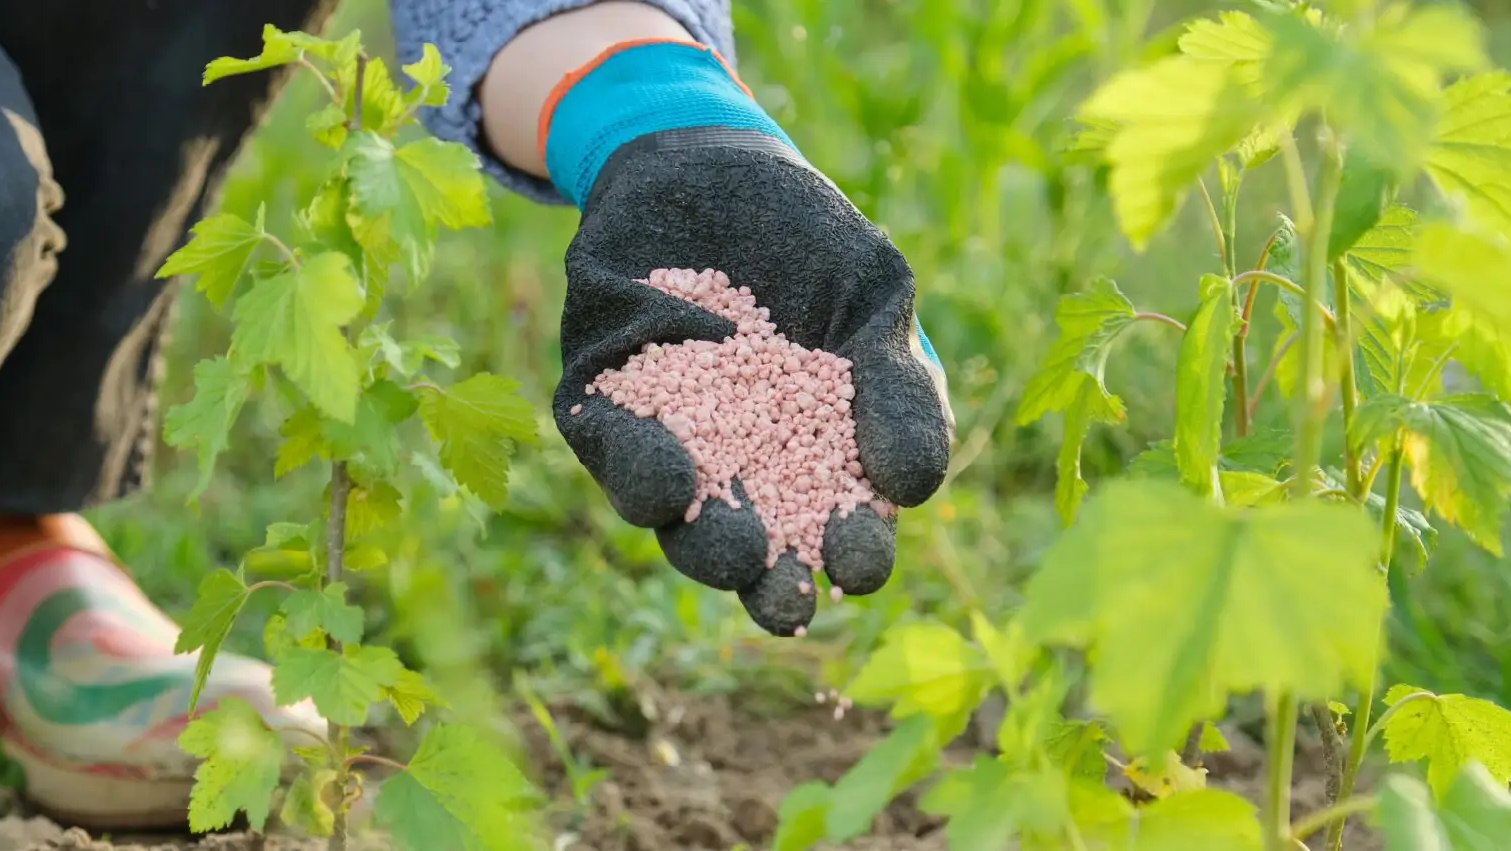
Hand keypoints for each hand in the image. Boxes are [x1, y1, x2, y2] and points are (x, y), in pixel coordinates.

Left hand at [543, 42, 952, 635]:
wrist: (713, 160)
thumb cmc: (812, 244)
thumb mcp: (875, 299)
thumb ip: (898, 387)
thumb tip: (911, 489)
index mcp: (814, 462)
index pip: (834, 532)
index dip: (849, 556)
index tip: (862, 565)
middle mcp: (734, 470)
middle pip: (751, 553)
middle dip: (768, 582)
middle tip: (789, 599)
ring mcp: (664, 441)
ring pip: (673, 518)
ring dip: (701, 542)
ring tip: (733, 549)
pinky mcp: (599, 401)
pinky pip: (609, 447)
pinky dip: (635, 465)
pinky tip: (666, 476)